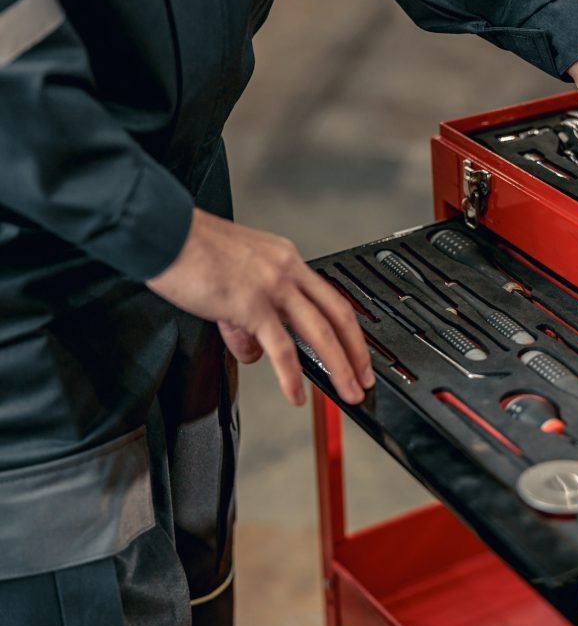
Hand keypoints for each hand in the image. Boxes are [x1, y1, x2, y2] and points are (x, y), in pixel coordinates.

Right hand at [147, 209, 373, 405]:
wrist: (163, 231)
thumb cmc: (190, 249)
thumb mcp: (232, 280)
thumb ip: (247, 320)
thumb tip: (256, 353)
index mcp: (286, 259)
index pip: (330, 297)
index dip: (349, 327)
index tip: (356, 349)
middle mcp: (287, 270)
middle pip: (338, 315)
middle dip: (357, 352)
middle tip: (365, 378)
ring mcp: (272, 287)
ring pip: (320, 333)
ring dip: (340, 367)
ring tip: (347, 392)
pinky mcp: (251, 304)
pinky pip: (281, 347)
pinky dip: (291, 376)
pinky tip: (296, 395)